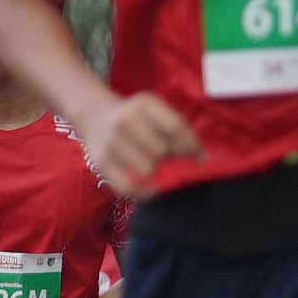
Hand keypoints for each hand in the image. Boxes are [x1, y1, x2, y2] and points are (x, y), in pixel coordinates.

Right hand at [82, 91, 202, 198]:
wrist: (95, 114)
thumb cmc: (136, 116)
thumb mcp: (156, 111)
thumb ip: (179, 130)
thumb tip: (202, 159)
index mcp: (144, 104)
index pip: (175, 128)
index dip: (191, 146)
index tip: (198, 157)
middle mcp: (125, 120)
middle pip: (162, 151)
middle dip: (169, 157)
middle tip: (164, 154)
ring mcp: (111, 142)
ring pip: (147, 170)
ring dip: (155, 171)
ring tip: (151, 163)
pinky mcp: (101, 162)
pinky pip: (127, 188)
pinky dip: (143, 194)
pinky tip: (151, 190)